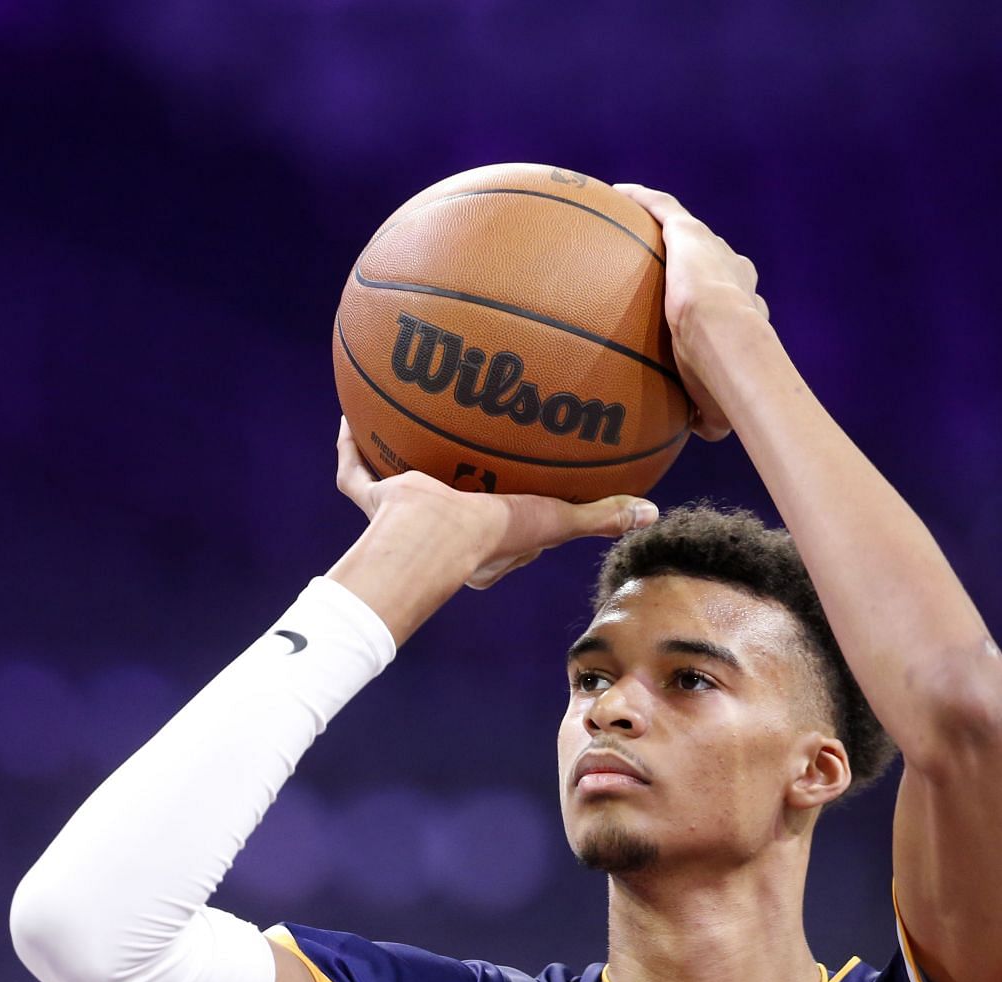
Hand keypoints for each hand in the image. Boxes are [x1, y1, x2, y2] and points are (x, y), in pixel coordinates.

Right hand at [335, 419, 657, 589]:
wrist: (430, 536)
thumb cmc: (492, 534)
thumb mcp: (555, 521)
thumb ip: (600, 515)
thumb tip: (651, 512)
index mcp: (485, 548)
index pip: (510, 531)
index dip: (525, 511)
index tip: (538, 487)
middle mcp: (443, 533)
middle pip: (453, 504)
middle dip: (461, 482)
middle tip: (476, 452)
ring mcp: (403, 517)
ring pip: (398, 487)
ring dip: (403, 462)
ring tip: (411, 423)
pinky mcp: (375, 500)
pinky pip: (357, 472)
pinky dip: (352, 446)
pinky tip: (350, 414)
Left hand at [615, 183, 771, 440]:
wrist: (726, 341)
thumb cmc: (725, 380)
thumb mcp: (715, 407)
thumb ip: (705, 414)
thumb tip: (693, 430)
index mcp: (746, 307)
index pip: (730, 300)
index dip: (712, 304)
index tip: (690, 313)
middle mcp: (734, 270)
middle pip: (710, 260)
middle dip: (691, 262)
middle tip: (663, 269)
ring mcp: (711, 248)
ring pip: (683, 229)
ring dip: (662, 222)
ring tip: (630, 220)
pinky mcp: (688, 233)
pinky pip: (661, 208)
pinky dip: (642, 200)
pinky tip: (616, 194)